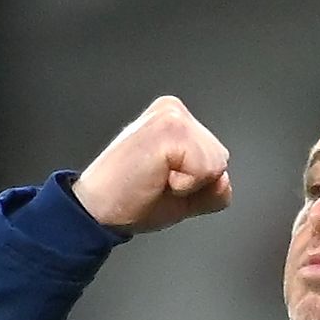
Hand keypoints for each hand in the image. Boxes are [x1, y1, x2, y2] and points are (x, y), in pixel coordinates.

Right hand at [72, 95, 233, 233]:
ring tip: (155, 178)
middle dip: (194, 182)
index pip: (216, 158)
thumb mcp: (184, 194)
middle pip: (220, 159)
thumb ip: (212, 187)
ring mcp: (172, 116)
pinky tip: (156, 177)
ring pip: (216, 164)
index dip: (194, 183)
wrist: (96, 209)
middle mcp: (173, 110)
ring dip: (188, 184)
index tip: (160, 180)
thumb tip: (224, 179)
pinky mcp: (170, 129)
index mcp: (174, 118)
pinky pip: (206, 170)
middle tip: (156, 181)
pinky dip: (184, 185)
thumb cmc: (129, 198)